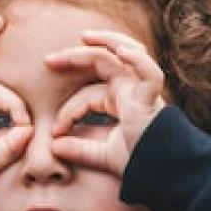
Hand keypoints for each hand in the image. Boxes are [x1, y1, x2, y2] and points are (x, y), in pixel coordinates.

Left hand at [44, 30, 165, 175]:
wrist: (163, 173)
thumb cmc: (140, 162)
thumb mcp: (103, 156)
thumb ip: (80, 150)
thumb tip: (53, 147)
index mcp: (121, 100)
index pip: (88, 95)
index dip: (69, 111)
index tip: (55, 132)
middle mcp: (131, 90)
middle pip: (102, 62)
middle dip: (75, 57)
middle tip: (48, 62)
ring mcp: (143, 90)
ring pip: (125, 53)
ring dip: (106, 41)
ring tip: (84, 37)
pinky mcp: (152, 99)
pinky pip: (149, 73)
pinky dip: (138, 60)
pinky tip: (121, 51)